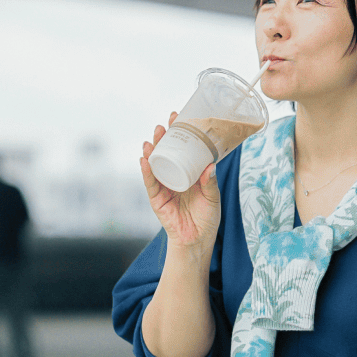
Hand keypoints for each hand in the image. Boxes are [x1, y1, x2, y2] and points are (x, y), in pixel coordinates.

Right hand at [141, 112, 221, 250]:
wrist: (198, 240)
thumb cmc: (207, 217)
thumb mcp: (213, 197)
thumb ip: (210, 182)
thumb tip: (210, 166)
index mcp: (189, 172)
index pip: (183, 149)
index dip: (180, 134)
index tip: (178, 117)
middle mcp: (175, 176)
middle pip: (166, 153)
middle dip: (163, 138)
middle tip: (163, 125)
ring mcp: (164, 187)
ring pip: (155, 165)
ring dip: (152, 152)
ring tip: (151, 140)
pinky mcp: (157, 199)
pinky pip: (150, 183)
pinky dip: (147, 172)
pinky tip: (144, 160)